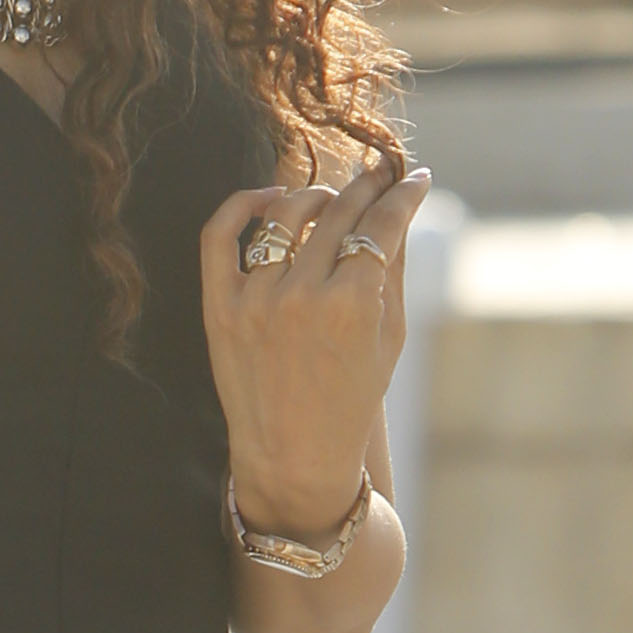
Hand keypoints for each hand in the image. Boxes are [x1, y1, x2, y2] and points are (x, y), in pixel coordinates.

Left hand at [198, 151, 428, 540]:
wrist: (294, 458)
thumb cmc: (351, 401)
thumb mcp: (389, 339)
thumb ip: (393, 269)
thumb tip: (399, 206)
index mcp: (354, 305)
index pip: (383, 223)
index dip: (403, 192)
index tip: (412, 176)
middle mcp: (303, 296)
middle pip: (339, 212)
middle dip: (367, 186)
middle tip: (378, 174)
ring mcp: (256, 300)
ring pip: (286, 213)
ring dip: (315, 195)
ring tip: (330, 199)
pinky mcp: (219, 308)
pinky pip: (221, 234)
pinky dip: (243, 204)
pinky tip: (269, 199)